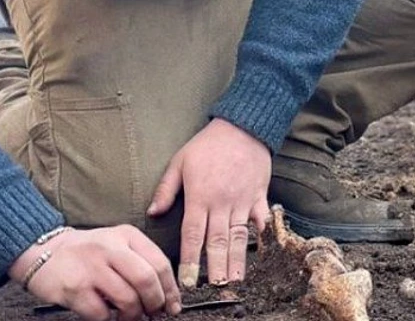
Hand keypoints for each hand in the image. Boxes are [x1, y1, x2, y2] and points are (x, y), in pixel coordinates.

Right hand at [9, 226, 180, 320]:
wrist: (42, 252)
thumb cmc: (87, 253)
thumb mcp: (117, 243)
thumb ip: (141, 262)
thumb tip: (166, 296)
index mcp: (126, 235)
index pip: (160, 263)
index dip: (171, 289)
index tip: (173, 305)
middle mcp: (110, 248)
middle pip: (147, 281)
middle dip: (155, 303)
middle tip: (153, 313)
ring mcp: (91, 267)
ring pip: (127, 300)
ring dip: (134, 316)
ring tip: (130, 317)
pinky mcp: (74, 288)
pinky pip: (102, 313)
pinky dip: (109, 320)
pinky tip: (108, 316)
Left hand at [148, 117, 271, 287]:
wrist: (244, 126)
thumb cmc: (208, 144)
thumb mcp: (180, 161)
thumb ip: (166, 190)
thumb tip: (153, 213)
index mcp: (200, 196)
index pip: (193, 234)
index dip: (190, 259)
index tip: (188, 280)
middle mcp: (222, 202)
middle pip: (218, 241)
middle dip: (216, 267)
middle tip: (216, 288)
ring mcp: (243, 200)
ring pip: (239, 235)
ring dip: (237, 259)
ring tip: (235, 279)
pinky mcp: (259, 195)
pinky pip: (260, 217)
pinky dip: (261, 232)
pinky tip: (260, 248)